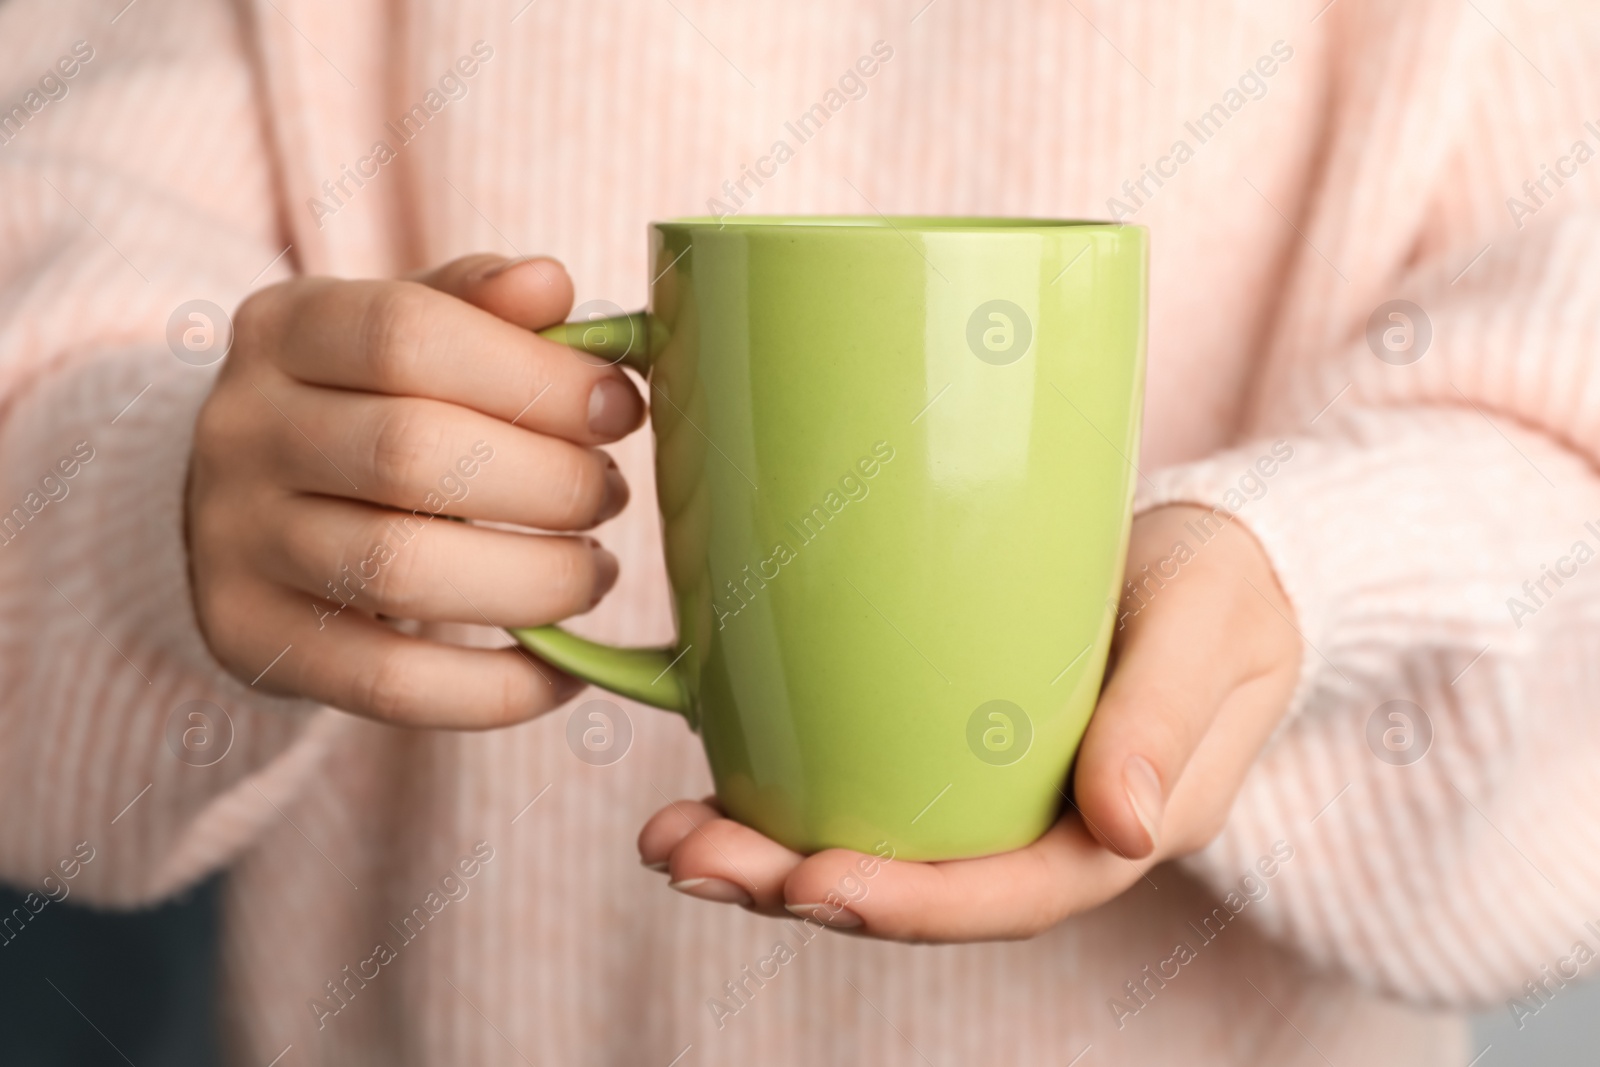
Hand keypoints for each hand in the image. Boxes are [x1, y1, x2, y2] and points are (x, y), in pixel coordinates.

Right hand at [187, 255, 642, 726]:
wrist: (233, 502)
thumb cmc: (364, 402)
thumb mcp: (404, 328)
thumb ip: (478, 304)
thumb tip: (552, 284)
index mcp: (287, 327)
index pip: (408, 334)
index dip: (536, 375)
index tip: (620, 408)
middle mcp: (244, 429)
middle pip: (412, 454)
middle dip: (551, 483)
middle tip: (611, 495)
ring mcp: (235, 542)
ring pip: (400, 571)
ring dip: (535, 582)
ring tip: (594, 573)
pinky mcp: (252, 641)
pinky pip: (389, 683)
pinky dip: (497, 688)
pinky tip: (563, 670)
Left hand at [637, 504, 1300, 940]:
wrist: (1215, 559)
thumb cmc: (1220, 587)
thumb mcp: (1210, 625)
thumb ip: (1167, 717)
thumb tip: (1122, 826)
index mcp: (1119, 828)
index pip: (1015, 893)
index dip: (912, 903)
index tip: (811, 885)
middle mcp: (1046, 834)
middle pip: (920, 891)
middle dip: (797, 890)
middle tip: (690, 859)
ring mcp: (993, 801)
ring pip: (879, 854)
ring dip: (769, 860)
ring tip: (671, 837)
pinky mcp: (953, 756)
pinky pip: (867, 797)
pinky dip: (785, 801)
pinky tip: (711, 785)